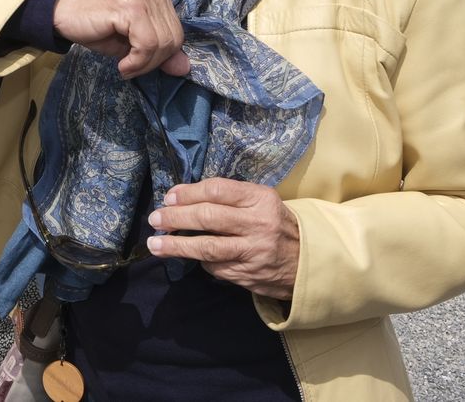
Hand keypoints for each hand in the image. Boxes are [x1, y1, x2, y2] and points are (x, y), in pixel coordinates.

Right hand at [52, 0, 189, 78]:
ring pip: (161, 44)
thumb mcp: (133, 44)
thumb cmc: (97, 28)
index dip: (160, 58)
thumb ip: (160, 53)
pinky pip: (146, 44)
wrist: (63, 16)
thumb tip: (185, 68)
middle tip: (130, 68)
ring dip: (143, 65)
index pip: (178, 35)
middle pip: (173, 40)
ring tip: (124, 66)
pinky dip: (135, 62)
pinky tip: (121, 64)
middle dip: (153, 63)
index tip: (138, 65)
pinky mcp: (129, 7)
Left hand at [147, 178, 298, 300]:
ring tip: (155, 245)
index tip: (169, 197)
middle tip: (155, 219)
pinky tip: (190, 256)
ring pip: (207, 247)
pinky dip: (200, 261)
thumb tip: (181, 199)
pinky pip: (215, 266)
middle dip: (176, 217)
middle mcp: (258, 224)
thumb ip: (228, 198)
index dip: (188, 193)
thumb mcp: (260, 201)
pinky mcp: (249, 275)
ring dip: (176, 246)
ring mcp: (254, 252)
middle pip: (208, 217)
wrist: (308, 260)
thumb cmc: (274, 224)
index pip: (217, 190)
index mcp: (260, 199)